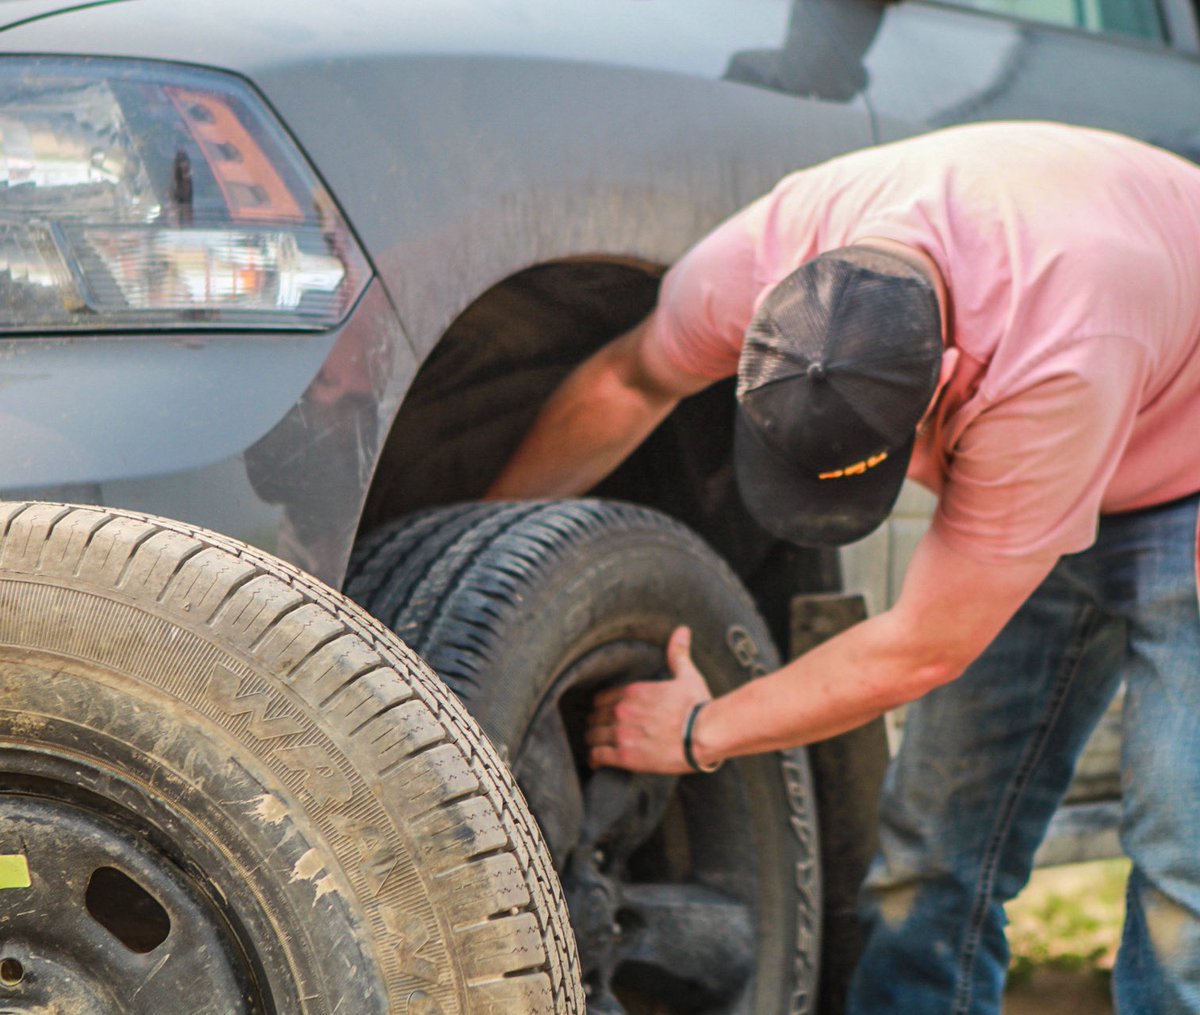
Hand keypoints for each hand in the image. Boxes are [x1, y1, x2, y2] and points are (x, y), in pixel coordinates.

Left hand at [586, 626, 715, 773]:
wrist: (705, 734)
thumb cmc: (698, 705)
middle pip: (594, 717)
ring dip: (593, 740)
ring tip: (595, 745)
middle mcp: (622, 710)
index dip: (601, 706)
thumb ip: (678, 654)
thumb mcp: (687, 676)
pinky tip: (595, 761)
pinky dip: (594, 759)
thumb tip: (682, 631)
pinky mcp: (626, 755)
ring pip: (592, 736)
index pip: (601, 698)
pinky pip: (598, 756)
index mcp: (633, 691)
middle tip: (598, 730)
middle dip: (596, 723)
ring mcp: (622, 733)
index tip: (602, 712)